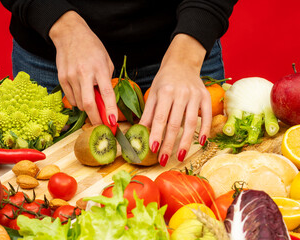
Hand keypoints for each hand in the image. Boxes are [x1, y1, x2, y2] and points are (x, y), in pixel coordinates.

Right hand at [49, 11, 117, 124]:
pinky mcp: (62, 78)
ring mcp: (71, 77)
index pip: (107, 94)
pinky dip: (77, 102)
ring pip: (79, 103)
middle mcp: (84, 73)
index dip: (110, 110)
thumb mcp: (106, 61)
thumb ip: (106, 80)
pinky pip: (70, 98)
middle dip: (96, 119)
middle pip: (89, 104)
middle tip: (101, 125)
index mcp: (99, 69)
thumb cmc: (92, 47)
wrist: (70, 34)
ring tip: (91, 103)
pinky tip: (81, 96)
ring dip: (87, 108)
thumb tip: (106, 101)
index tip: (113, 122)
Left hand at [139, 34, 211, 165]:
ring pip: (191, 123)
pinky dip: (205, 130)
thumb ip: (149, 113)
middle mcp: (181, 93)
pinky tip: (201, 143)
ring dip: (186, 142)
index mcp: (165, 92)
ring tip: (181, 157)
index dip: (157, 134)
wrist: (182, 63)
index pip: (160, 118)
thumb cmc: (165, 80)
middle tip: (164, 160)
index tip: (153, 149)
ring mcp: (195, 95)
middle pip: (175, 123)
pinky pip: (206, 116)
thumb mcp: (153, 93)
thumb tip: (139, 132)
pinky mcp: (206, 97)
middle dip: (169, 143)